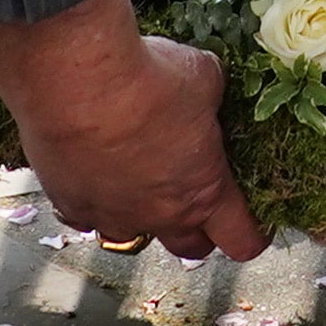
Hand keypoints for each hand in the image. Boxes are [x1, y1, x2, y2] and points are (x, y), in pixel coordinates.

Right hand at [0, 0, 265, 260]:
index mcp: (203, 192)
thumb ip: (211, 99)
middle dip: (198, 233)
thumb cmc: (151, 78)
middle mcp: (159, 216)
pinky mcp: (69, 203)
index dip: (253, 235)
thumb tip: (208, 92)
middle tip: (198, 205)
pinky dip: (93, 201)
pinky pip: (86, 216)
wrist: (80, 77)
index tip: (256, 226)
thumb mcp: (204, 77)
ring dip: (141, 217)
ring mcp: (111, 215)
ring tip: (137, 184)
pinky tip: (92, 173)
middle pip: (189, 248)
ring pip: (132, 235)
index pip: (242, 239)